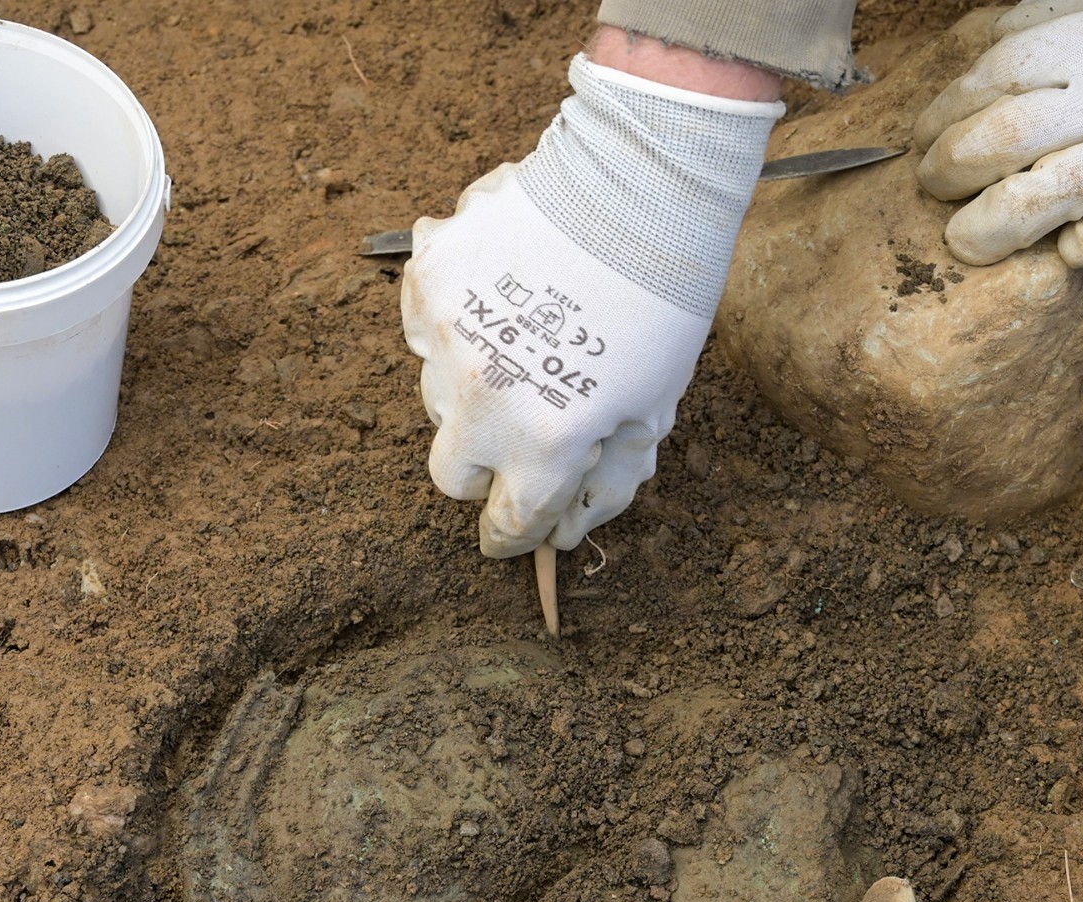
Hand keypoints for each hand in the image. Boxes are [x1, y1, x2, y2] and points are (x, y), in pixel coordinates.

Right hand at [402, 54, 780, 557]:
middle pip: (453, 474)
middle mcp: (484, 400)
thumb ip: (611, 480)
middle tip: (525, 428)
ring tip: (526, 341)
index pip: (510, 523)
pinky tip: (501, 298)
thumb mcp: (655, 407)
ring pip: (434, 398)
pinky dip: (454, 322)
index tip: (519, 529)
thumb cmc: (660, 304)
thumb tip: (568, 533)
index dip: (517, 534)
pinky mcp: (427, 277)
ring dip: (472, 389)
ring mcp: (447, 337)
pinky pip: (422, 325)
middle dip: (485, 466)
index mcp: (546, 444)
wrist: (638, 187)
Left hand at [912, 0, 1082, 279]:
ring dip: (996, 222)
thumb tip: (1002, 32)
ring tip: (970, 243)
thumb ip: (1078, 15)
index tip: (926, 139)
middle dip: (951, 167)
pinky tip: (1079, 251)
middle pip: (1003, 132)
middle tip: (937, 191)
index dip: (947, 108)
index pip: (994, 74)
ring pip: (1049, 188)